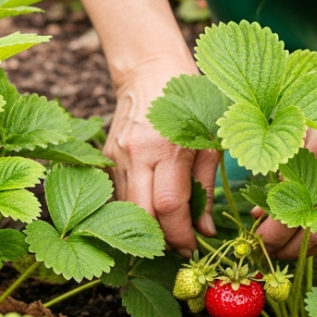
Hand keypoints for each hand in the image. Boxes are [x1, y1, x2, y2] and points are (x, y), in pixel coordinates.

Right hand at [106, 58, 219, 256]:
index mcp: (169, 146)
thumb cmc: (192, 101)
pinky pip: (119, 193)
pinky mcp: (106, 155)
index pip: (169, 206)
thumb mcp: (210, 140)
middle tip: (178, 245)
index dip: (180, 235)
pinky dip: (136, 206)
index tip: (191, 248)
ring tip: (168, 226)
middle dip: (160, 238)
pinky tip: (152, 204)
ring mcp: (117, 154)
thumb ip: (206, 188)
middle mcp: (137, 153)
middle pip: (141, 214)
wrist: (151, 69)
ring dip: (146, 225)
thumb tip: (204, 230)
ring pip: (126, 207)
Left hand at [253, 129, 316, 259]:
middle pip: (310, 228)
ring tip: (283, 252)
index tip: (257, 236)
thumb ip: (280, 175)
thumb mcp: (298, 137)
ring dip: (304, 250)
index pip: (291, 207)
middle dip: (284, 245)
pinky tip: (307, 246)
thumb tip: (259, 214)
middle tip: (266, 249)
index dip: (272, 229)